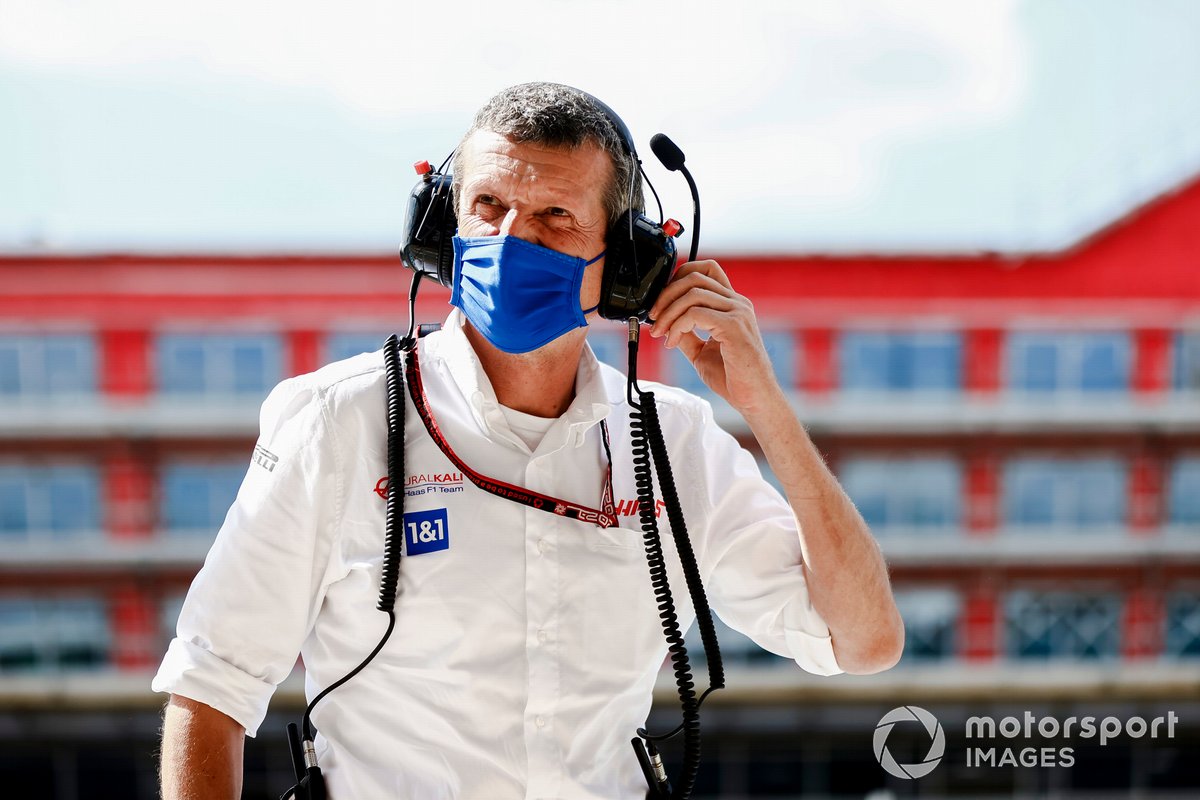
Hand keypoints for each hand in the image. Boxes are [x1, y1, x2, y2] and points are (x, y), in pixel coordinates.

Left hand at [647, 260, 782, 415]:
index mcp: (732, 305)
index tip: (663, 300)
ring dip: (668, 312)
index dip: (680, 276)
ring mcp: (738, 313)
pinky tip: (672, 343)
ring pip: (693, 294)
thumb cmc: (735, 378)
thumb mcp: (702, 351)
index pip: (707, 270)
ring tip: (659, 333)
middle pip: (695, 277)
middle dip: (666, 294)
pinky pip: (696, 314)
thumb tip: (666, 323)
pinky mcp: (734, 327)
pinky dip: (677, 326)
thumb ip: (687, 334)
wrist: (754, 399)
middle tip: (653, 317)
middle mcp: (738, 304)